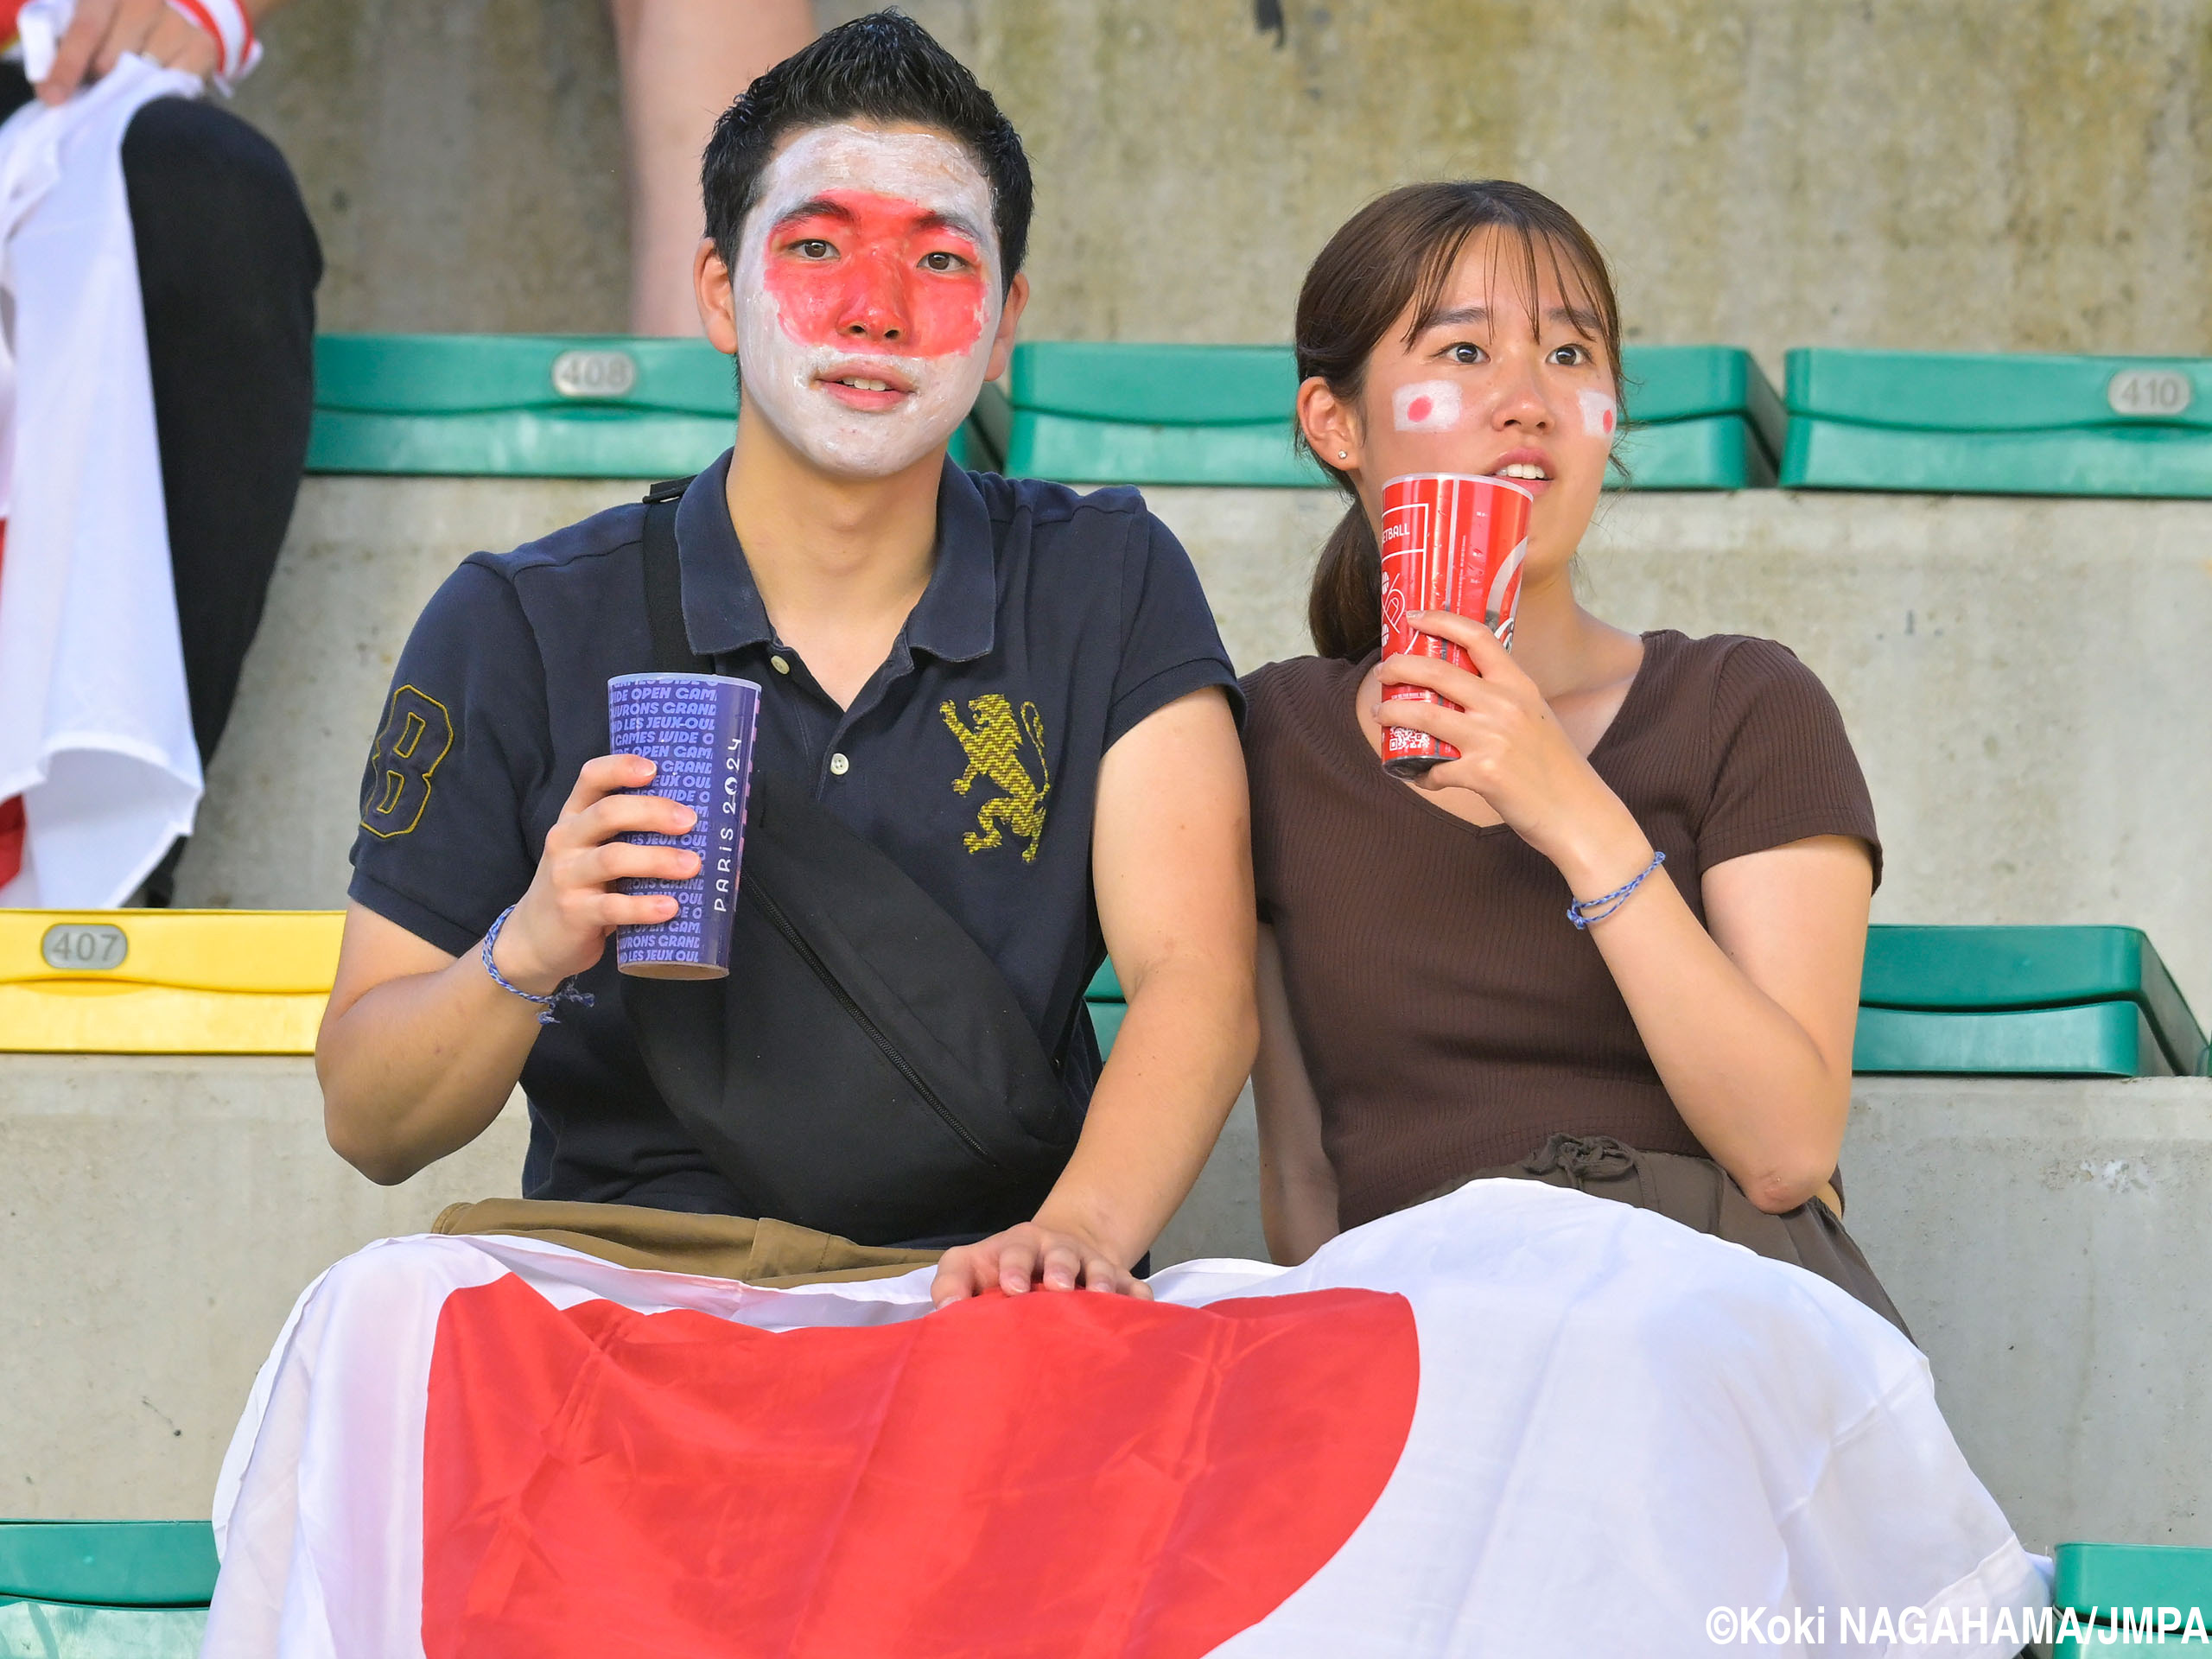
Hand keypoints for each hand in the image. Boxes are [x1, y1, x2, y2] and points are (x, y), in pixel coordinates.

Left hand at [36, 0, 216, 102]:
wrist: (159, 25)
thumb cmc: (110, 28)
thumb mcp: (81, 26)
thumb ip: (61, 48)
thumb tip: (51, 91)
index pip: (86, 29)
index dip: (67, 66)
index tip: (53, 97)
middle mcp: (146, 0)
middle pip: (112, 59)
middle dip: (97, 81)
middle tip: (97, 85)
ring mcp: (176, 22)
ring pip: (143, 76)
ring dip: (128, 90)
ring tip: (126, 87)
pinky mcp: (202, 46)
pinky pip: (174, 85)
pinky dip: (159, 95)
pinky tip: (153, 90)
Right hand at [490, 754, 697, 993]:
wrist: (537, 939)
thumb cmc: (584, 887)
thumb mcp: (594, 851)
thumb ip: (631, 834)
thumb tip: (705, 824)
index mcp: (575, 817)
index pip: (591, 778)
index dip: (621, 768)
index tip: (654, 769)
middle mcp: (566, 839)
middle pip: (608, 813)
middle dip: (652, 812)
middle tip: (690, 821)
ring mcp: (567, 876)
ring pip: (612, 858)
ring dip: (657, 859)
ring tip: (693, 865)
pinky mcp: (574, 912)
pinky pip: (612, 907)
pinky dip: (644, 907)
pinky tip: (671, 907)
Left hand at [929, 1220, 1152, 1307]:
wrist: (1054, 1258)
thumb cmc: (1003, 1271)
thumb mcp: (972, 1267)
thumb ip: (953, 1283)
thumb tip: (945, 1311)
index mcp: (1020, 1246)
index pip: (1014, 1250)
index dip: (1013, 1266)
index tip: (1011, 1289)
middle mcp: (1058, 1251)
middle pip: (1061, 1255)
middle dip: (1060, 1269)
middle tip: (1059, 1289)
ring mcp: (1091, 1265)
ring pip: (1100, 1268)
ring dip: (1101, 1281)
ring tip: (1101, 1298)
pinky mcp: (1118, 1282)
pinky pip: (1133, 1287)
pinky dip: (1138, 1297)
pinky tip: (1142, 1308)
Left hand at [1376, 611, 1643, 888]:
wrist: (1579, 813)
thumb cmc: (1555, 767)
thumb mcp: (1536, 716)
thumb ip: (1504, 698)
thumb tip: (1460, 688)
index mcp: (1519, 685)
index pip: (1477, 636)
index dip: (1440, 620)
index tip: (1415, 617)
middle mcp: (1505, 705)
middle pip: (1437, 671)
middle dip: (1399, 667)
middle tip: (1383, 672)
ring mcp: (1492, 739)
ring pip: (1424, 715)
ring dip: (1393, 714)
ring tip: (1381, 715)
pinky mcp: (1482, 774)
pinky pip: (1434, 770)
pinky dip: (1421, 774)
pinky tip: (1419, 776)